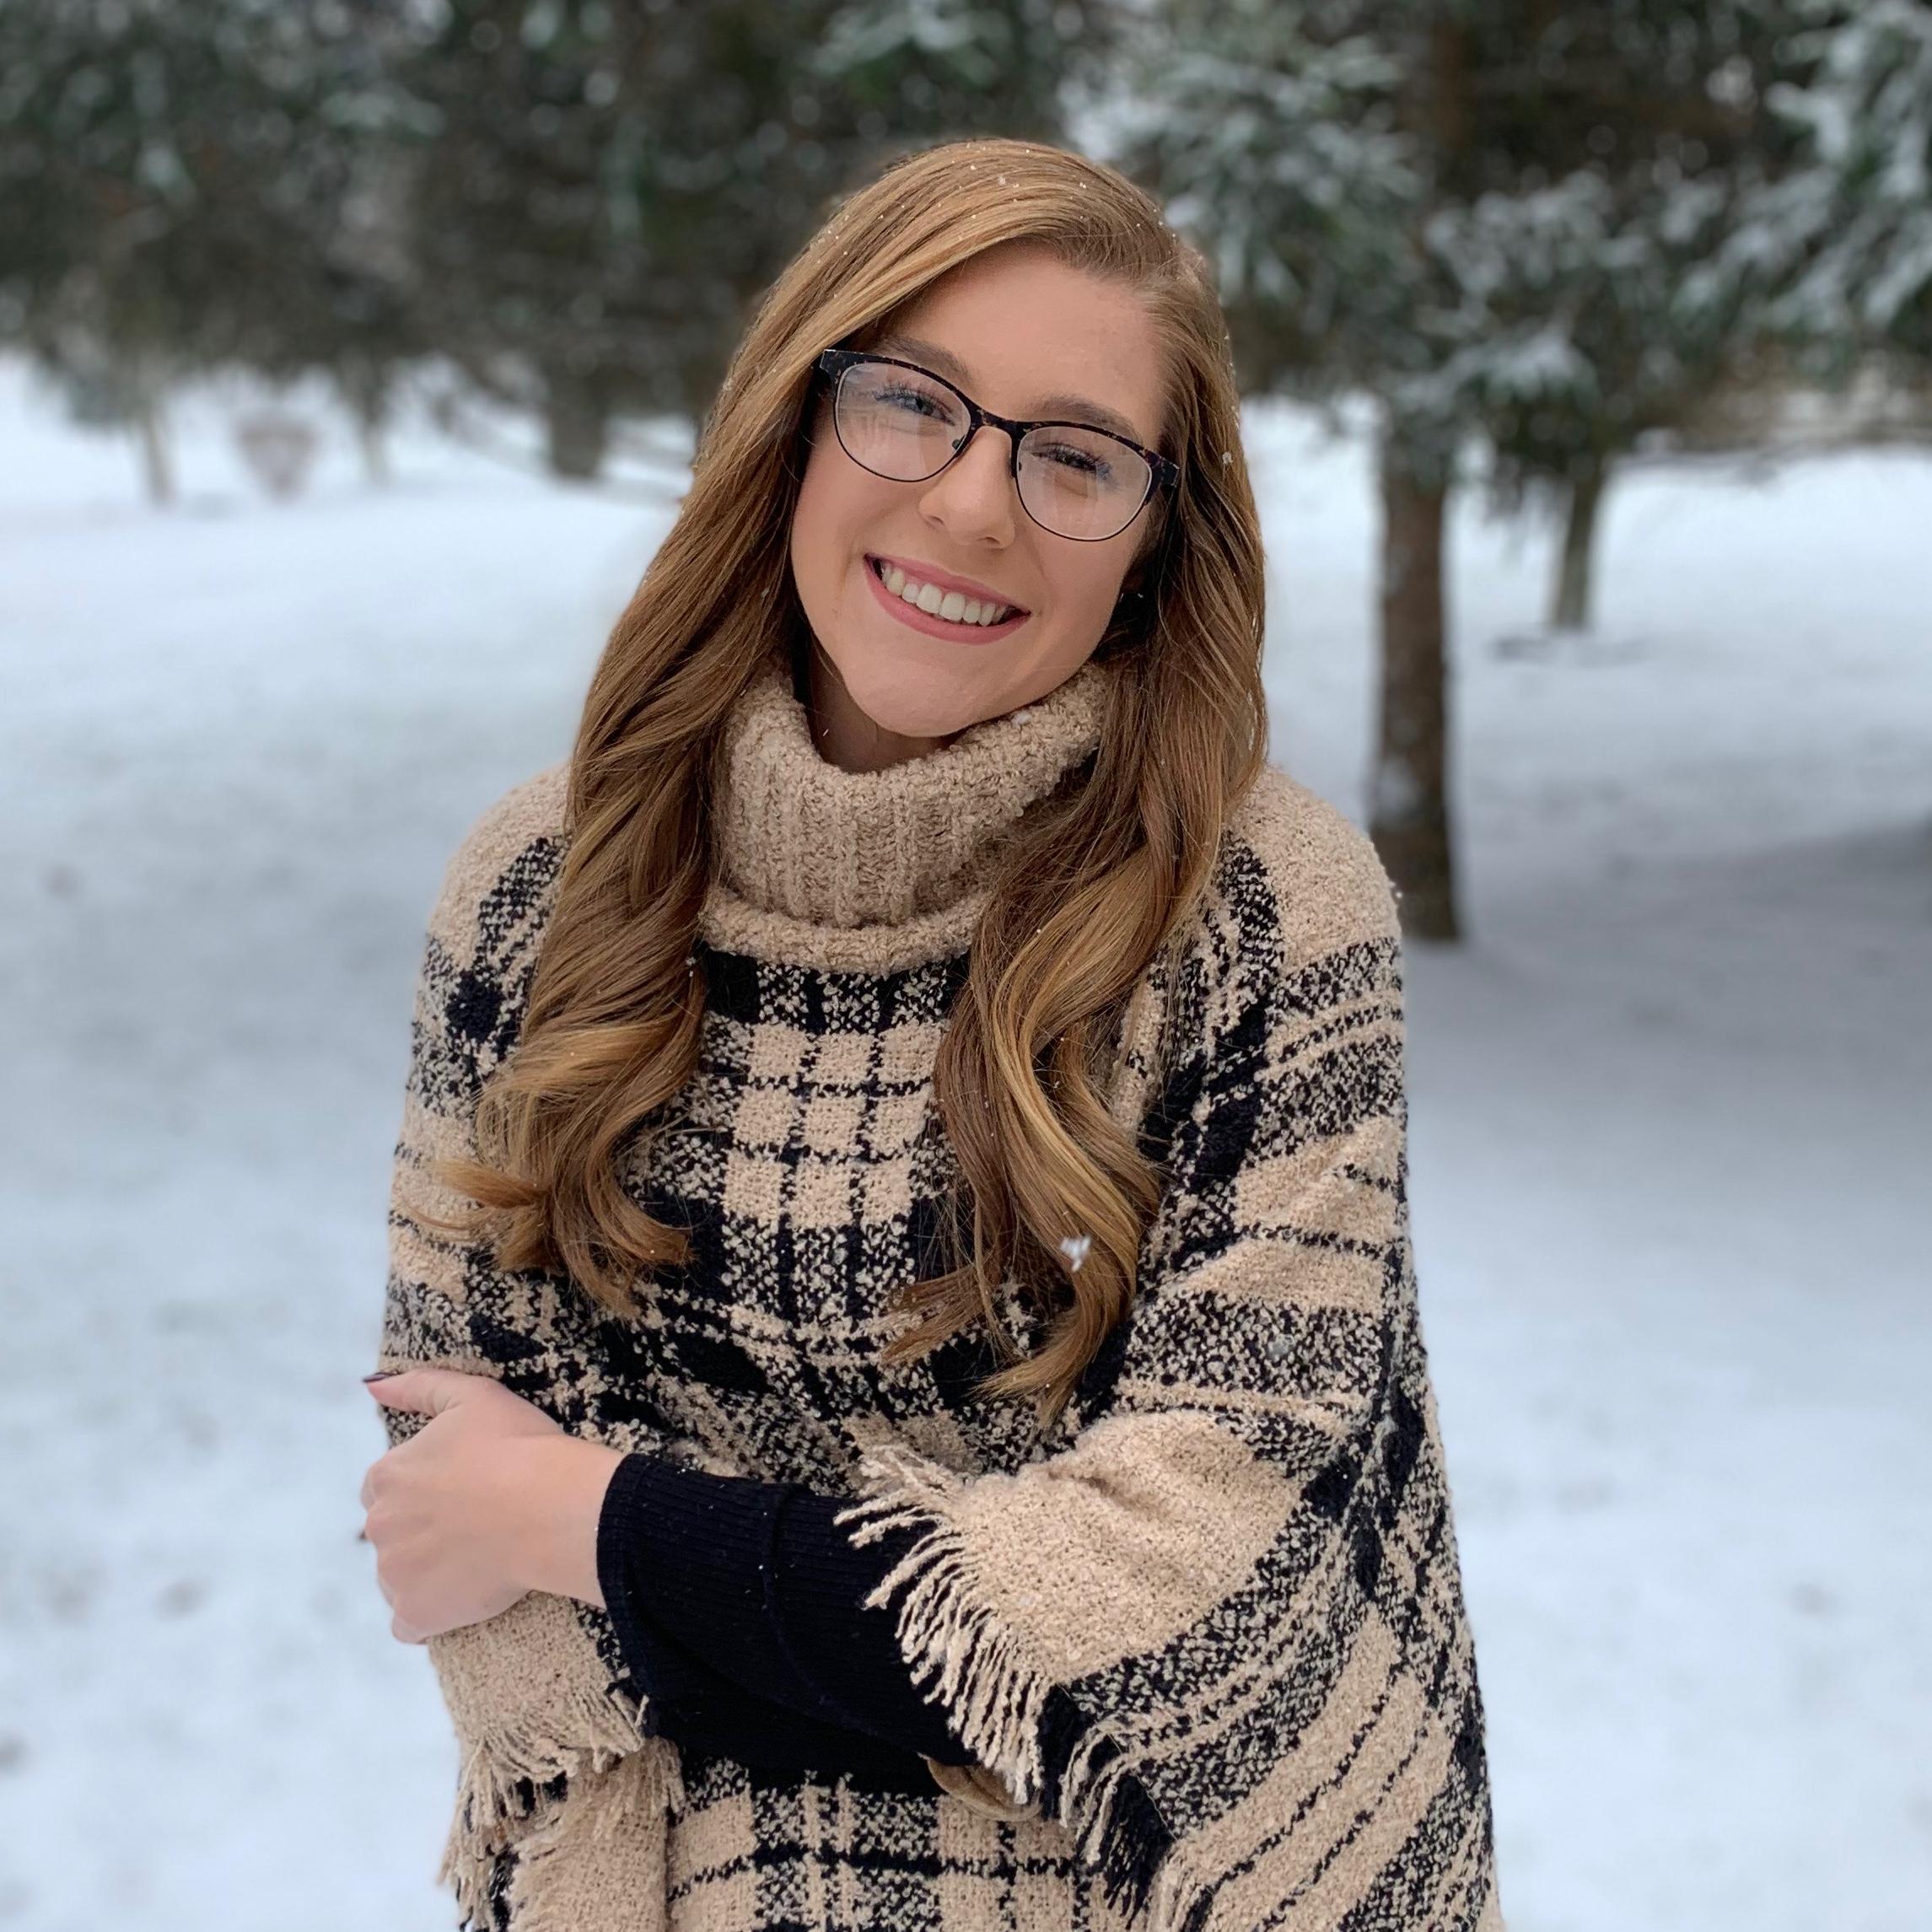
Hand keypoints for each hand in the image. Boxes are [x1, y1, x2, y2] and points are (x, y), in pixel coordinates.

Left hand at [359, 1368, 623, 1642]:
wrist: (549, 1507)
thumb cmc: (517, 1446)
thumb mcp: (472, 1396)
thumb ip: (418, 1386)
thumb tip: (371, 1387)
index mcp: (387, 1475)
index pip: (386, 1488)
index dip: (424, 1491)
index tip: (461, 1493)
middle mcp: (379, 1525)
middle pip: (392, 1533)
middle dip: (423, 1532)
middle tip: (475, 1526)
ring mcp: (394, 1574)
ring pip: (399, 1577)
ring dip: (427, 1572)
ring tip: (476, 1561)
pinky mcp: (416, 1613)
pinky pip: (409, 1623)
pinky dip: (428, 1615)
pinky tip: (461, 1598)